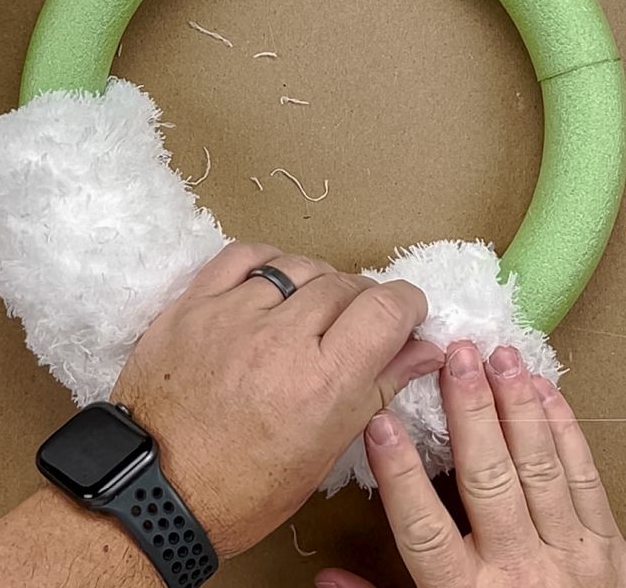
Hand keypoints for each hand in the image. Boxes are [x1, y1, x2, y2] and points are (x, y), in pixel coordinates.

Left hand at [111, 242, 442, 557]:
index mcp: (322, 382)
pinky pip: (243, 255)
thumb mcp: (324, 450)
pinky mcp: (193, 304)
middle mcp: (281, 338)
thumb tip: (424, 350)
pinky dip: (268, 262)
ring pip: (298, 265)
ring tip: (311, 308)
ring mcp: (232, 315)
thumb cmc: (242, 487)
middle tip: (354, 324)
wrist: (155, 488)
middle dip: (363, 300)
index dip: (408, 305)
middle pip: (344, 283)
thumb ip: (379, 388)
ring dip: (317, 281)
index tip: (405, 315)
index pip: (386, 308)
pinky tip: (273, 283)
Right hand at [317, 342, 625, 587]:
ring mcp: (570, 554)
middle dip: (470, 413)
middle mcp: (520, 570)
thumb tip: (324, 576)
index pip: (424, 528)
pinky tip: (545, 391)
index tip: (379, 421)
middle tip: (456, 357)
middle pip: (488, 480)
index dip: (399, 475)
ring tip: (501, 356)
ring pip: (540, 468)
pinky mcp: (606, 546)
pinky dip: (565, 430)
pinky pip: (586, 479)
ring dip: (518, 406)